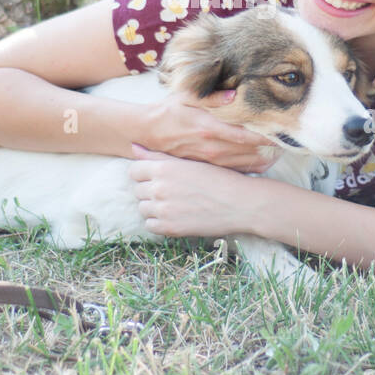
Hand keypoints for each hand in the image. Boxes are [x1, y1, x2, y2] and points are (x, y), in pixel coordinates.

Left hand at [129, 146, 253, 237]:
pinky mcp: (169, 228)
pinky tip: (176, 216)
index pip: (134, 171)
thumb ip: (158, 156)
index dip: (145, 174)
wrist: (241, 203)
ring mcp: (163, 210)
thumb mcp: (189, 162)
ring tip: (175, 204)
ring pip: (143, 208)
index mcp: (163, 168)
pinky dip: (159, 223)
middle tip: (173, 191)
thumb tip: (134, 146)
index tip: (159, 177)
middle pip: (138, 190)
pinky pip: (150, 226)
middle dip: (150, 190)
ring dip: (154, 207)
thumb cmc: (218, 178)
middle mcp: (159, 188)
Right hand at [139, 90, 276, 172]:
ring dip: (265, 158)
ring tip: (281, 150)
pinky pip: (236, 171)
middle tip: (290, 140)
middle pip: (251, 151)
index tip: (284, 130)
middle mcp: (212, 147)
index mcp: (209, 127)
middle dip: (271, 147)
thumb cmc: (170, 110)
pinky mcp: (208, 167)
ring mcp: (211, 160)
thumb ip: (211, 96)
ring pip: (246, 163)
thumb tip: (234, 94)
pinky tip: (263, 160)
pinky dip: (252, 167)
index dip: (267, 135)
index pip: (246, 134)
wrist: (148, 133)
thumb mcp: (186, 96)